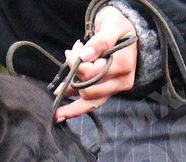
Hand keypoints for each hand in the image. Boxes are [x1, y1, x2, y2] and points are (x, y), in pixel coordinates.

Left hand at [55, 6, 138, 121]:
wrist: (128, 33)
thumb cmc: (119, 26)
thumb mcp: (111, 26)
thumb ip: (100, 41)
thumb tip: (85, 56)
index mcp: (123, 66)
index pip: (93, 72)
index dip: (77, 63)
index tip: (75, 48)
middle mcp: (121, 81)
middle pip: (90, 89)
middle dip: (73, 77)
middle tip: (69, 58)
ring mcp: (115, 88)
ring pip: (91, 103)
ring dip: (72, 106)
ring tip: (57, 110)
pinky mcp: (108, 92)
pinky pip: (92, 103)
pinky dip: (77, 107)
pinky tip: (64, 111)